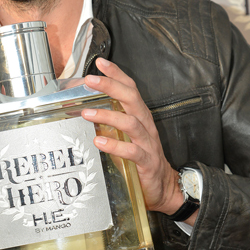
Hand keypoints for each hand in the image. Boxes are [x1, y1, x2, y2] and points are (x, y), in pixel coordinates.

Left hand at [82, 59, 190, 219]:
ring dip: (107, 116)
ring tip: (87, 113)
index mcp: (140, 116)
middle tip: (90, 81)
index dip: (117, 74)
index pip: (130, 89)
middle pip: (132, 99)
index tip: (101, 63)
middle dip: (111, 87)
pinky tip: (100, 142)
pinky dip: (115, 146)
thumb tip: (85, 108)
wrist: (163, 187)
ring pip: (131, 123)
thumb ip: (109, 122)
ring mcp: (147, 143)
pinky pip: (132, 152)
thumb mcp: (124, 136)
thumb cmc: (141, 157)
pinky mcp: (146, 162)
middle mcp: (145, 126)